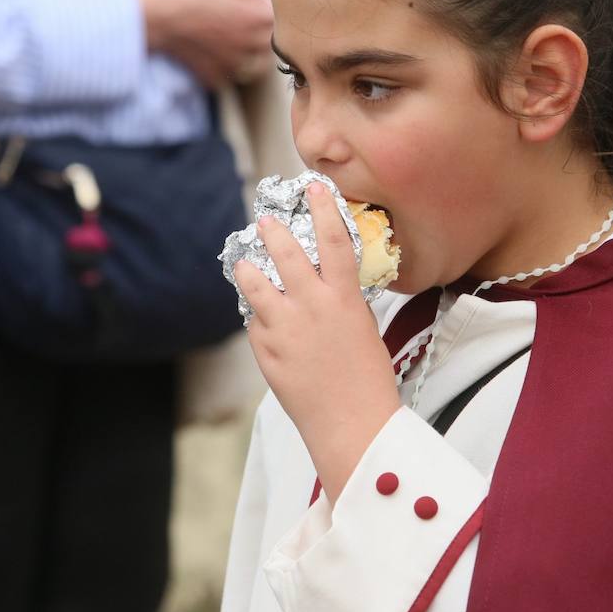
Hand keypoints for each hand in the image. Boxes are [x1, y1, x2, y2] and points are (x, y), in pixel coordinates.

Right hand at [139, 0, 273, 87]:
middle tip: (245, 26)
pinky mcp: (217, 76)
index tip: (253, 7)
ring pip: (254, 65)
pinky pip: (229, 78)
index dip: (264, 11)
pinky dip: (225, 70)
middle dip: (260, 35)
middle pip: (268, 44)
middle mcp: (253, 45)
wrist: (161, 17)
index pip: (276, 18)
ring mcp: (236, 63)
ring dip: (249, 56)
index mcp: (260, 19)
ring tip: (235, 44)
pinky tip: (216, 57)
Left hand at [233, 182, 400, 501]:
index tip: (313, 187)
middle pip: (285, 254)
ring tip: (245, 264)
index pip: (334, 240)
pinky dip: (259, 321)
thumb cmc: (368, 380)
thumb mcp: (363, 329)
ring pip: (255, 285)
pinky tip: (265, 326)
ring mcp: (284, 328)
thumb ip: (339, 304)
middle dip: (272, 232)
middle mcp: (311, 306)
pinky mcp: (265, 351)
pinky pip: (255, 325)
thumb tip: (321, 288)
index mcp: (344, 298)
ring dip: (248, 270)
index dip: (322, 208)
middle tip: (265, 221)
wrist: (353, 424)